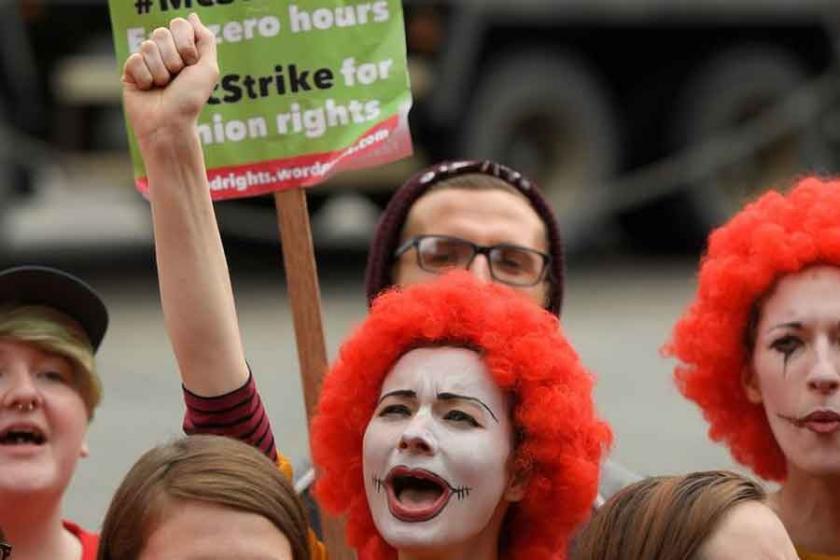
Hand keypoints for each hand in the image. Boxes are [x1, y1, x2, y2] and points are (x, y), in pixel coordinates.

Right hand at [121, 13, 218, 145]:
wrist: (170, 124)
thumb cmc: (190, 100)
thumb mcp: (208, 69)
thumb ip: (205, 40)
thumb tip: (193, 16)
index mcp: (183, 50)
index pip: (179, 25)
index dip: (185, 45)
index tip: (190, 64)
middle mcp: (165, 53)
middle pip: (161, 33)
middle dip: (173, 59)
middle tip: (176, 78)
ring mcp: (146, 61)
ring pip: (147, 46)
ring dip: (160, 71)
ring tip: (162, 87)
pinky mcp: (130, 71)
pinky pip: (134, 60)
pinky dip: (144, 77)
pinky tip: (147, 89)